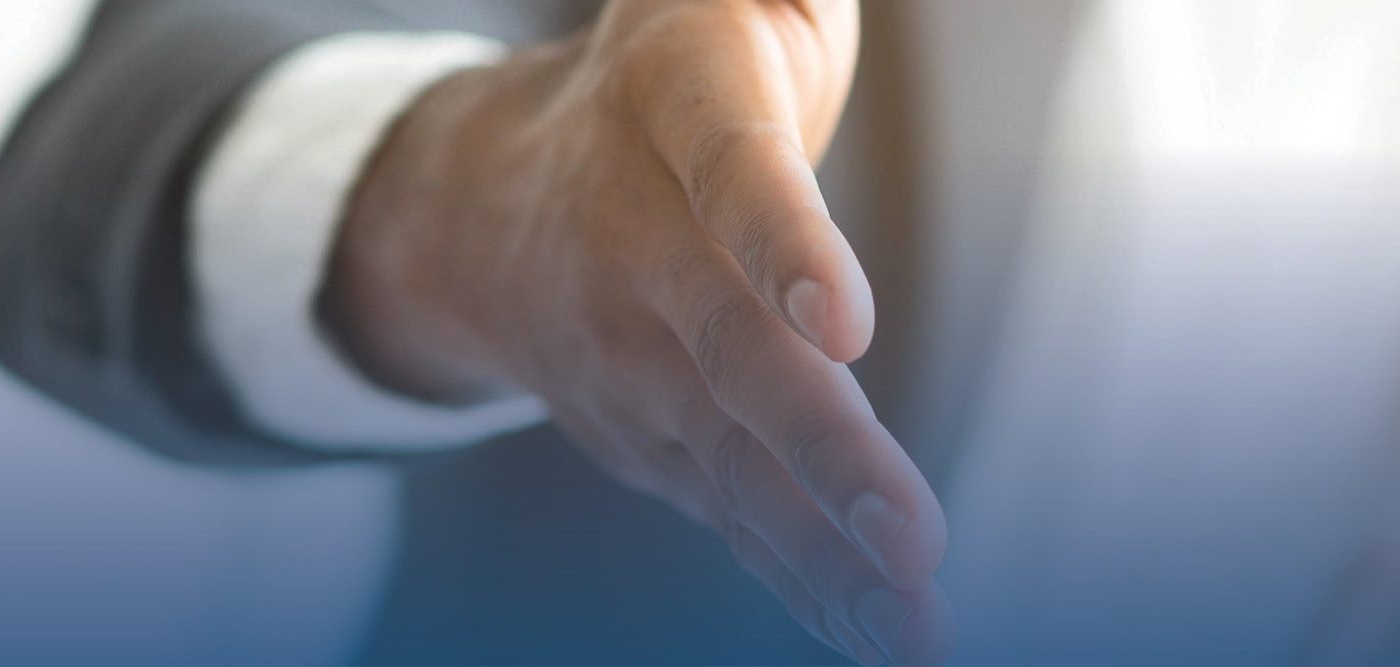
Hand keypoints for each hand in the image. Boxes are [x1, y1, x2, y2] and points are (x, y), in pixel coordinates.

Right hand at [318, 1, 948, 662]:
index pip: (731, 174)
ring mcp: (639, 366)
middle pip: (735, 358)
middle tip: (910, 537)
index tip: (844, 322)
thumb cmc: (673, 79)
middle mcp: (640, 250)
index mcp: (678, 105)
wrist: (483, 206)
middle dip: (824, 452)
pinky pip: (738, 515)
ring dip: (828, 555)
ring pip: (739, 464)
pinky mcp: (659, 444)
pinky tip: (883, 635)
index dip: (783, 242)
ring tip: (916, 626)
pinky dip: (809, 582)